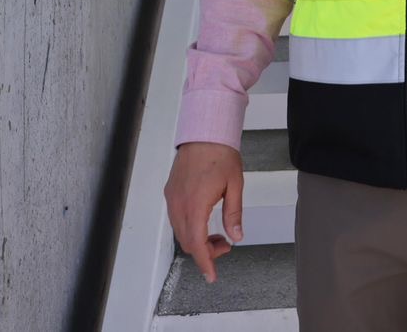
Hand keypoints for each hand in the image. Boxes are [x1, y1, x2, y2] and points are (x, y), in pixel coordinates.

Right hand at [164, 142, 244, 283]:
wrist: (204, 132)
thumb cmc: (221, 154)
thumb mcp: (235, 185)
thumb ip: (234, 213)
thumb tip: (236, 236)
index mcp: (196, 205)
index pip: (197, 244)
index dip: (205, 262)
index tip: (211, 275)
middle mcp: (179, 204)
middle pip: (187, 242)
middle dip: (205, 251)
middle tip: (225, 246)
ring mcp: (172, 199)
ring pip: (181, 232)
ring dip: (197, 239)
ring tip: (217, 235)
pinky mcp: (170, 193)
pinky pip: (177, 219)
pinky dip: (190, 227)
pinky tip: (204, 221)